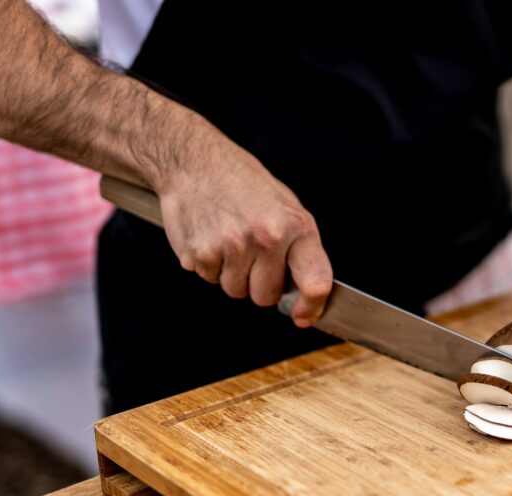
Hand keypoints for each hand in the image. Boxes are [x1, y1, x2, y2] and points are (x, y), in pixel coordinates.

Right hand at [154, 133, 332, 327]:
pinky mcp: (201, 252)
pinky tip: (211, 237)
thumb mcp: (286, 206)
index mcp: (297, 226)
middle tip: (251, 255)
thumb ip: (300, 248)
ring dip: (232, 275)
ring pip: (236, 291)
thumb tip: (310, 291)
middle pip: (265, 296)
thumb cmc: (245, 185)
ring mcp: (233, 246)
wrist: (196, 162)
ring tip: (230, 240)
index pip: (315, 282)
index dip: (311, 307)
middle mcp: (267, 237)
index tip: (302, 316)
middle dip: (258, 284)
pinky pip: (209, 280)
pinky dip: (209, 266)